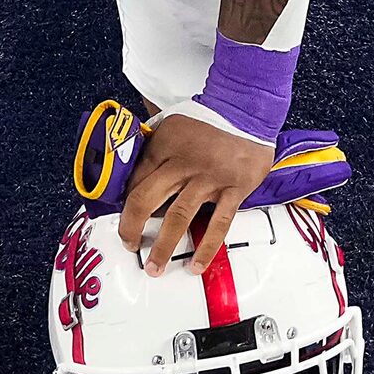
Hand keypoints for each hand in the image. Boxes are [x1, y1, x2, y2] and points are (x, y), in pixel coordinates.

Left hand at [118, 114, 274, 274]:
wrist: (247, 106)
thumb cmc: (209, 115)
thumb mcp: (171, 123)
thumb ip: (154, 145)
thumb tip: (133, 162)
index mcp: (163, 148)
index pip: (135, 181)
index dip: (126, 204)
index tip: (125, 218)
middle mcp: (183, 165)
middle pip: (145, 201)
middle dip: (131, 229)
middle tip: (129, 245)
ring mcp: (209, 179)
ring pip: (178, 218)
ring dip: (163, 247)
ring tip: (155, 267)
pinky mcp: (233, 189)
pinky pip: (218, 224)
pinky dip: (206, 248)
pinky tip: (196, 265)